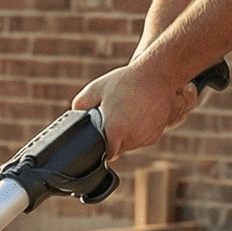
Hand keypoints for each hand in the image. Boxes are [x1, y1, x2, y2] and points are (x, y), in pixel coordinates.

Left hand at [70, 62, 202, 157]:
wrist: (157, 76)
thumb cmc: (126, 82)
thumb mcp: (95, 89)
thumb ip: (80, 105)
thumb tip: (74, 117)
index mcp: (116, 129)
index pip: (106, 154)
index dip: (100, 149)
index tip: (98, 142)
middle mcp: (132, 137)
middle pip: (117, 149)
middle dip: (112, 139)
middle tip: (112, 120)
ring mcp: (145, 138)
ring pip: (129, 145)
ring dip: (125, 136)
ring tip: (125, 115)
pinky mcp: (155, 136)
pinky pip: (141, 140)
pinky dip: (137, 133)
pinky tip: (137, 117)